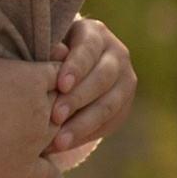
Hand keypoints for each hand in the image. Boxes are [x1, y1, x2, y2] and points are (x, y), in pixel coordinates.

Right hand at [0, 53, 61, 177]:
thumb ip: (13, 64)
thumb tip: (23, 67)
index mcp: (35, 80)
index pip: (59, 73)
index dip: (48, 76)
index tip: (33, 79)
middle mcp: (44, 110)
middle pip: (62, 102)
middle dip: (50, 101)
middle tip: (26, 101)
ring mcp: (39, 142)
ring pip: (60, 133)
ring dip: (48, 129)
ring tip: (25, 128)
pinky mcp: (28, 169)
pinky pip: (50, 169)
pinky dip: (45, 165)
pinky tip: (32, 159)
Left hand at [48, 13, 135, 167]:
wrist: (74, 61)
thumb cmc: (52, 50)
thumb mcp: (51, 42)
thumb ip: (51, 47)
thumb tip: (56, 53)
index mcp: (96, 33)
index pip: (88, 49)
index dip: (75, 67)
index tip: (60, 85)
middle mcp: (117, 54)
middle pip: (101, 79)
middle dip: (77, 99)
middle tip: (55, 117)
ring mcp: (125, 80)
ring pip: (108, 105)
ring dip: (83, 125)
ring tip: (59, 141)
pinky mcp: (125, 104)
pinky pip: (109, 123)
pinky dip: (86, 135)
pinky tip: (66, 144)